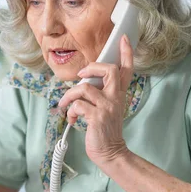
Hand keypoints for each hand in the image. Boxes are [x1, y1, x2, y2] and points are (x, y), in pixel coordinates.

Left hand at [58, 35, 133, 168]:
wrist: (110, 153)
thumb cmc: (104, 130)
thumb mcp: (106, 109)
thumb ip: (99, 94)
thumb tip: (82, 82)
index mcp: (118, 94)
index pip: (126, 70)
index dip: (126, 53)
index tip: (123, 38)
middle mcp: (116, 98)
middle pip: (109, 70)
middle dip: (91, 67)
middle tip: (81, 74)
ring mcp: (108, 107)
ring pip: (85, 88)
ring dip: (69, 95)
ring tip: (65, 104)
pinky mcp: (97, 117)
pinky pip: (78, 105)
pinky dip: (70, 111)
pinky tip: (71, 118)